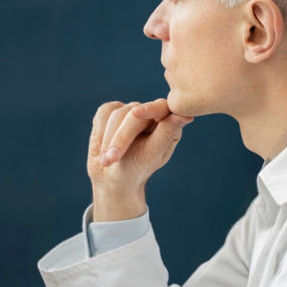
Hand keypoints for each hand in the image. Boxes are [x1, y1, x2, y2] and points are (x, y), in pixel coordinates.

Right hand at [87, 99, 192, 220]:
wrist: (113, 179)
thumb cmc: (137, 169)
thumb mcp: (153, 155)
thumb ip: (167, 134)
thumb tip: (186, 115)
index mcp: (166, 122)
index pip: (161, 107)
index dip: (149, 109)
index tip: (136, 114)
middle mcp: (149, 112)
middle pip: (133, 114)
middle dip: (121, 138)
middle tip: (112, 158)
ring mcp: (128, 110)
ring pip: (115, 113)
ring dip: (108, 140)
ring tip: (108, 161)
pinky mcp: (110, 112)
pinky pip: (103, 114)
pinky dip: (100, 132)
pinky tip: (103, 148)